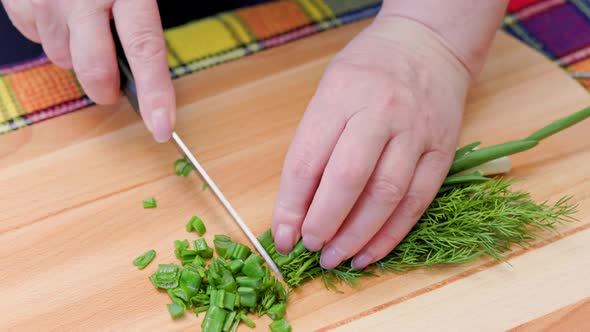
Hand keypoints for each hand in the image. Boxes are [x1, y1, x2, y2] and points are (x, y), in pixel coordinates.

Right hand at [1, 0, 174, 141]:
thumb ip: (141, 16)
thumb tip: (148, 68)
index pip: (145, 49)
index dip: (154, 94)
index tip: (161, 128)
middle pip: (94, 69)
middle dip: (105, 90)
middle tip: (114, 89)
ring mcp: (46, 0)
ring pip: (63, 58)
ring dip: (78, 56)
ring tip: (84, 27)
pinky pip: (36, 39)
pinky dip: (52, 36)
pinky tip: (59, 15)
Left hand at [271, 17, 471, 269]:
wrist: (428, 43)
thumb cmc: (368, 69)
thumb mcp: (329, 91)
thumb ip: (314, 143)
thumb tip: (297, 206)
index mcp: (340, 96)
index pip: (307, 160)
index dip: (291, 205)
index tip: (283, 236)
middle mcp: (379, 113)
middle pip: (348, 180)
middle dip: (325, 224)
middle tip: (312, 249)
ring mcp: (415, 132)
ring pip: (386, 196)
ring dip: (358, 237)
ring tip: (338, 258)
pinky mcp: (442, 150)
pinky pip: (417, 201)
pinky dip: (392, 234)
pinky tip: (372, 252)